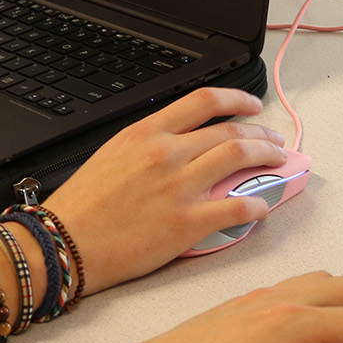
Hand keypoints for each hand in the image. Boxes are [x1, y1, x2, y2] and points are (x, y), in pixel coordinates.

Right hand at [46, 88, 288, 292]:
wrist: (64, 243)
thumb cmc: (82, 206)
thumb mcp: (112, 155)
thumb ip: (149, 145)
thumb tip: (182, 146)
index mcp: (146, 133)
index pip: (204, 101)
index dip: (238, 99)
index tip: (253, 105)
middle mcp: (166, 153)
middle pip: (230, 130)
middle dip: (262, 134)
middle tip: (275, 141)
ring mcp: (179, 187)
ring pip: (240, 158)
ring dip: (267, 158)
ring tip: (278, 162)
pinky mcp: (187, 223)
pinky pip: (237, 208)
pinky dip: (257, 205)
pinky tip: (262, 207)